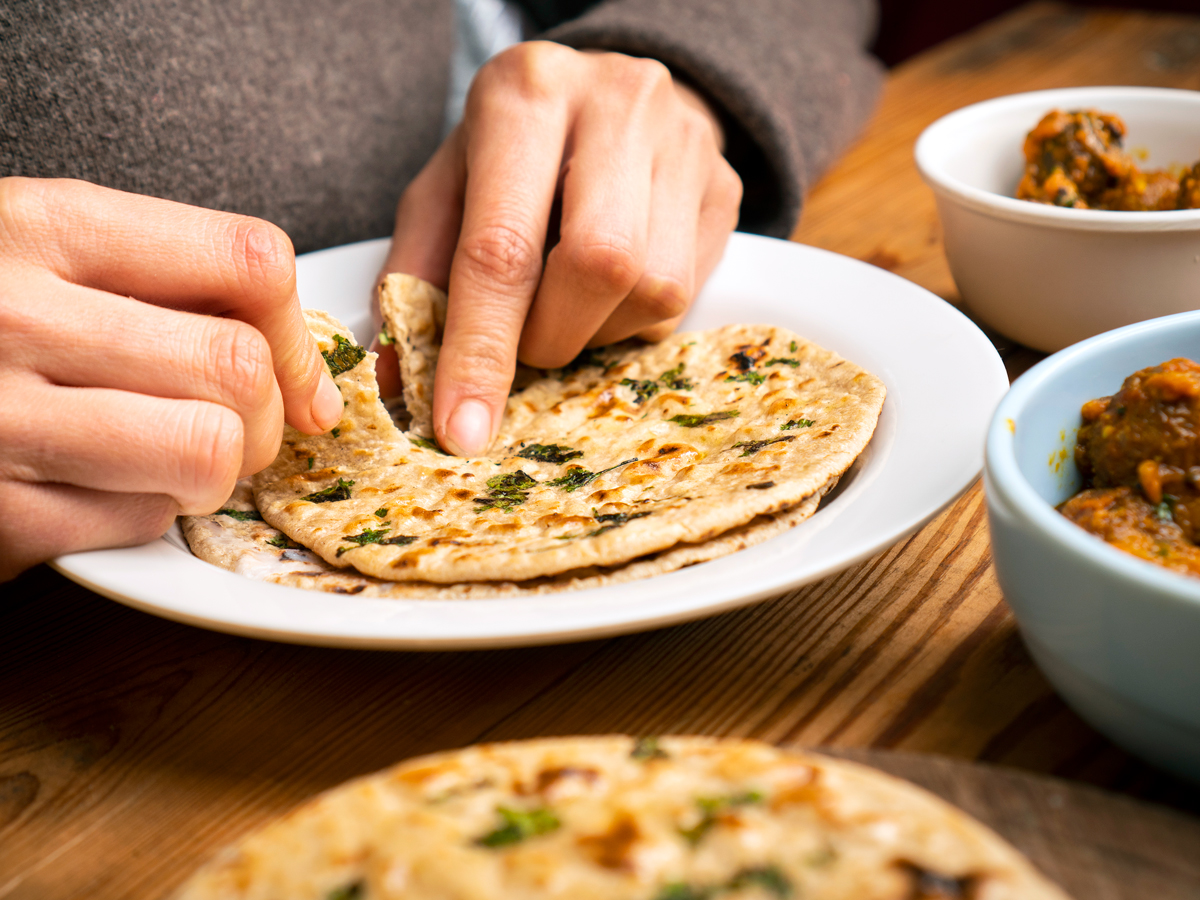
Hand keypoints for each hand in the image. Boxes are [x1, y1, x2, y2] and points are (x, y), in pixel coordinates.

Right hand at [0, 177, 343, 579]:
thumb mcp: (49, 252)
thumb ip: (177, 285)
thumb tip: (314, 391)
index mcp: (46, 226)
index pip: (249, 260)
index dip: (296, 330)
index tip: (294, 370)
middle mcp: (16, 313)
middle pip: (239, 370)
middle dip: (266, 416)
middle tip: (231, 425)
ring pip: (208, 452)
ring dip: (213, 472)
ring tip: (169, 458)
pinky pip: (142, 523)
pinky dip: (144, 516)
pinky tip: (97, 487)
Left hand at [378, 42, 742, 455]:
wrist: (605, 95)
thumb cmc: (511, 153)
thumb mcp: (445, 191)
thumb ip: (415, 277)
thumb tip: (397, 381)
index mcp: (524, 95)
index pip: (503, 245)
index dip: (481, 351)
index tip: (463, 430)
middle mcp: (616, 104)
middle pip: (600, 265)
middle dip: (552, 336)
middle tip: (527, 343)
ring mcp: (684, 143)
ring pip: (656, 289)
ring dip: (599, 332)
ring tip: (569, 303)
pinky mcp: (726, 185)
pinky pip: (686, 296)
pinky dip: (635, 319)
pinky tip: (609, 289)